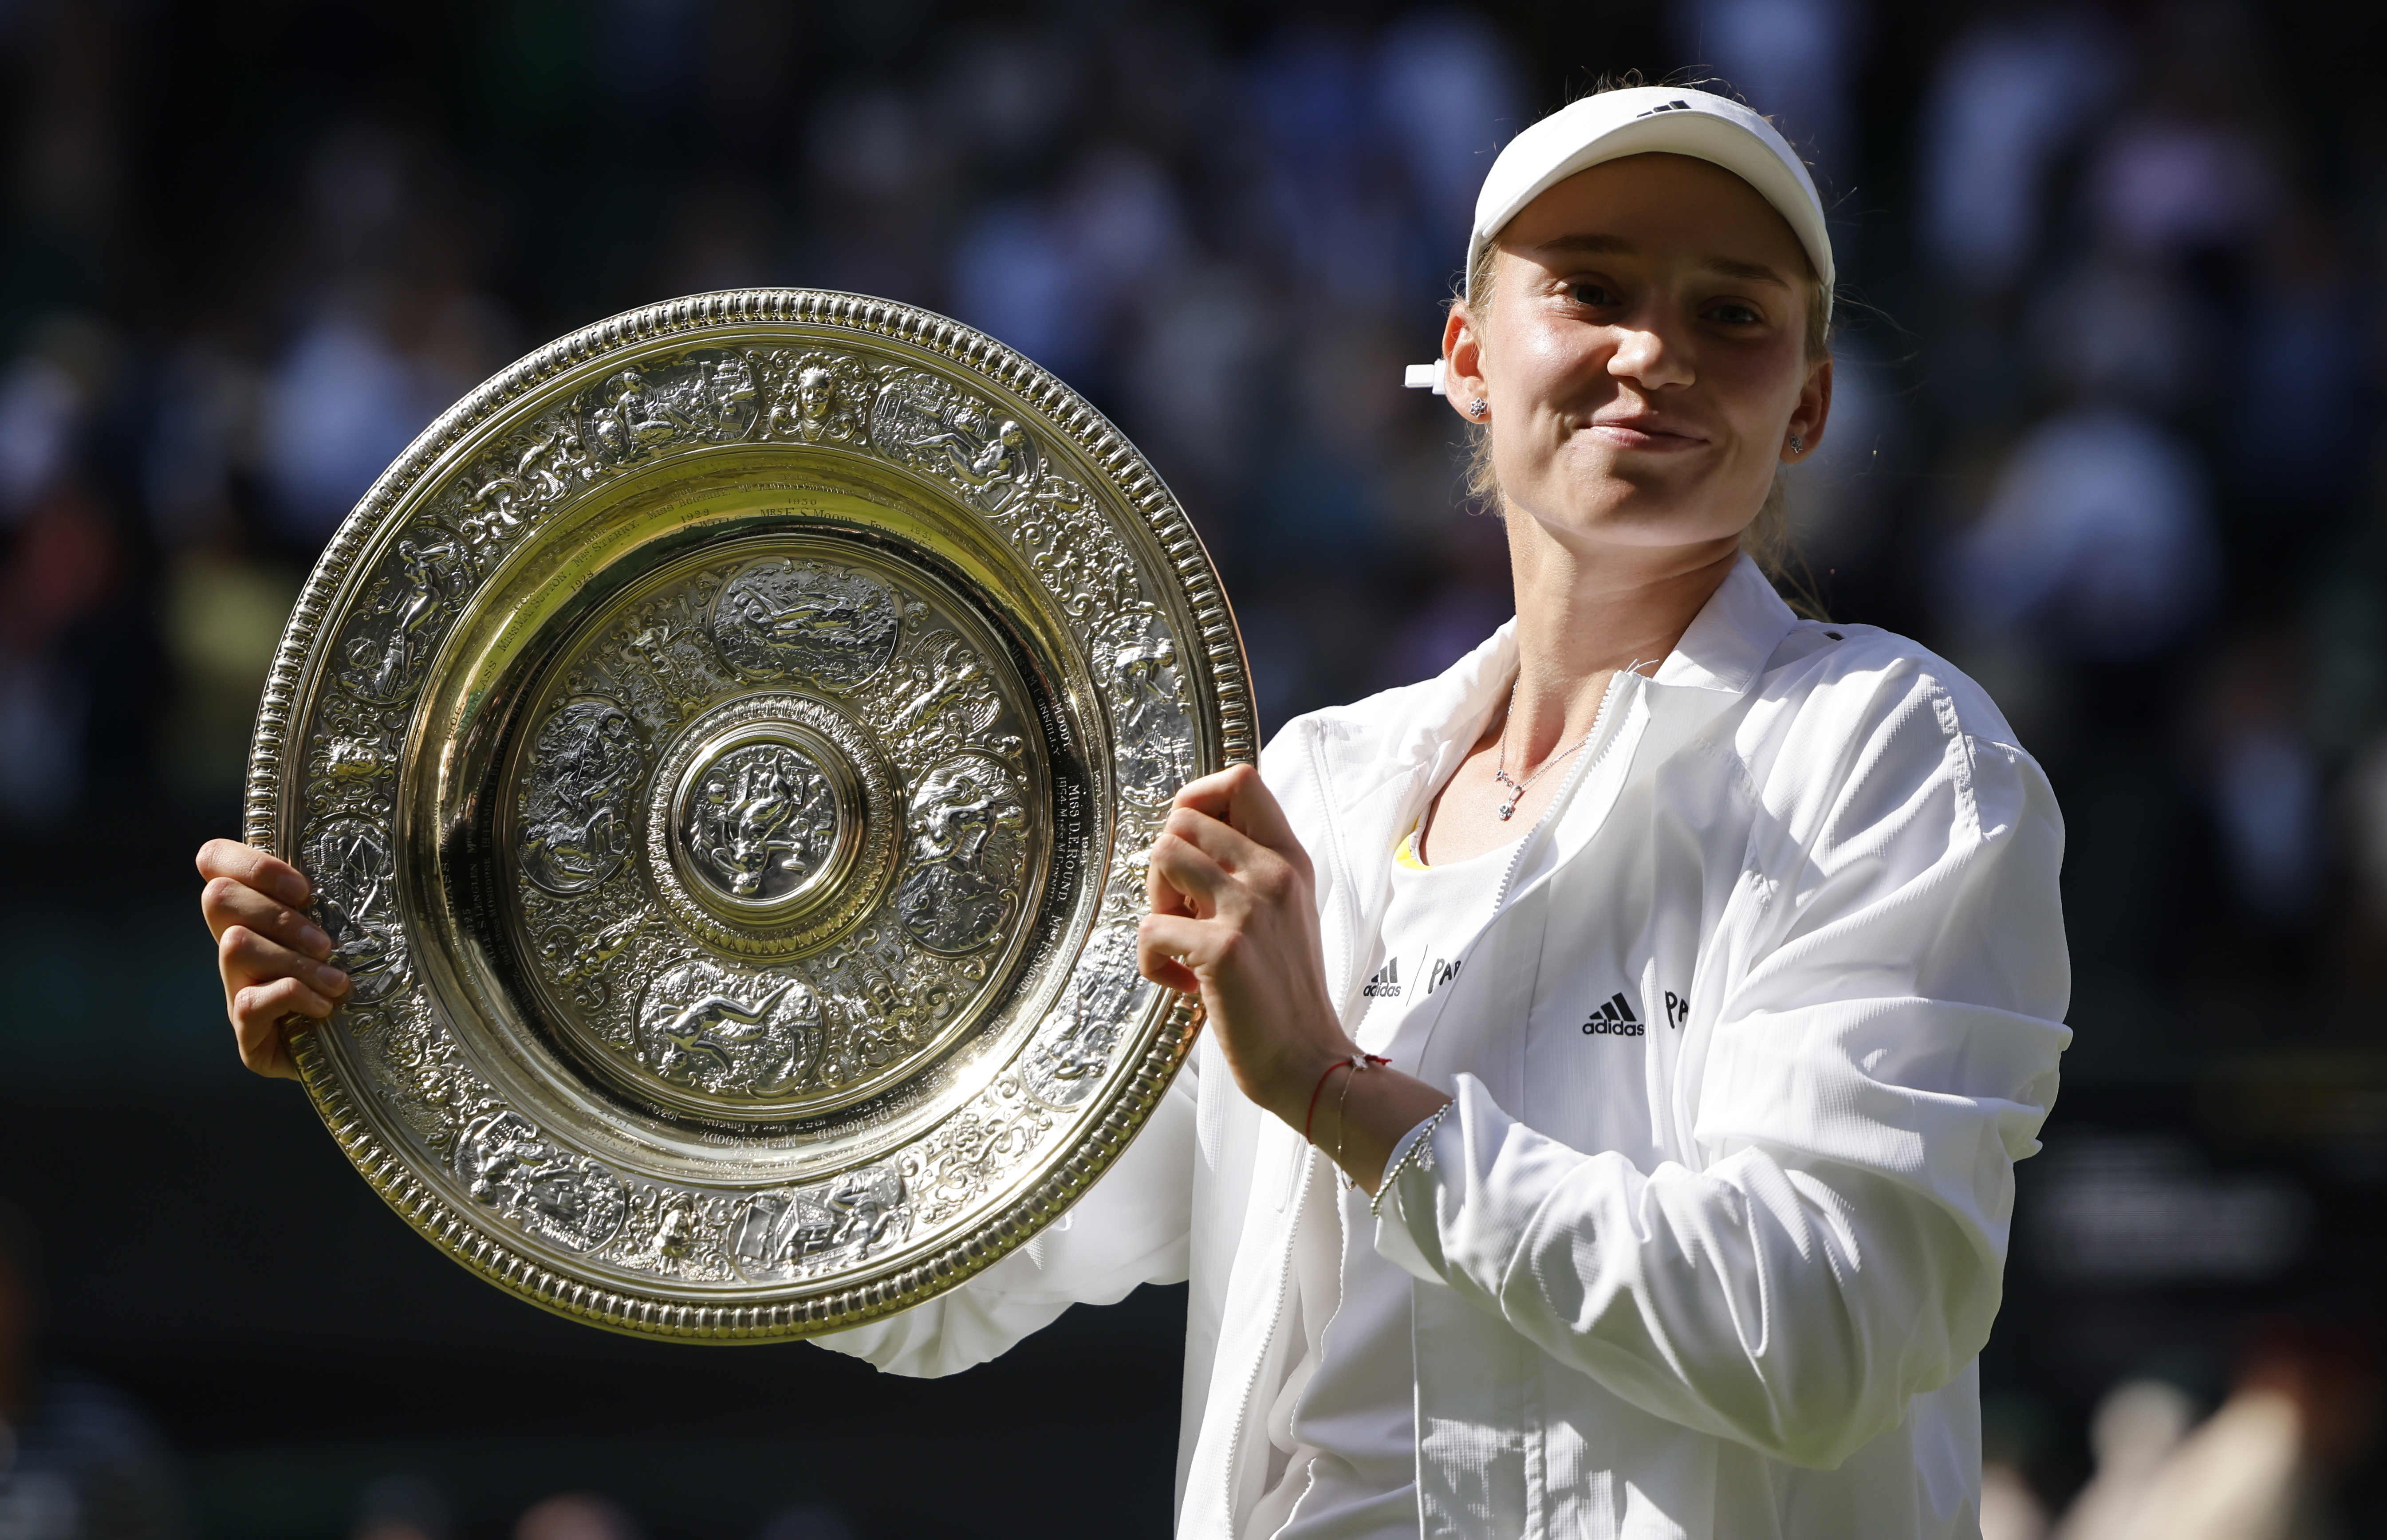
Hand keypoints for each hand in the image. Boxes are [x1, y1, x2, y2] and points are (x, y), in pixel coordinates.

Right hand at [196, 838, 346, 1079]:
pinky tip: (324, 1007)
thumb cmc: (356, 976)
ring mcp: (234, 986)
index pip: (214, 859)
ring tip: (338, 983)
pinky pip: (251, 999)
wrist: (359, 1049)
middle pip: (217, 897)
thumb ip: (332, 897)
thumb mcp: (347, 928)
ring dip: (296, 962)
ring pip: (235, 946)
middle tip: (326, 944)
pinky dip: (295, 997)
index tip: (304, 890)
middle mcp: (235, 944)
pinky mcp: (244, 1030)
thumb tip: (359, 855)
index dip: (251, 864)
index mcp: (256, 911)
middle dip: (278, 916)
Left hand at [1137, 765, 1351, 1120]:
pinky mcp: (1222, 949)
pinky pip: (1149, 930)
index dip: (1197, 798)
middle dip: (1165, 867)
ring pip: (1162, 856)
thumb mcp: (1285, 911)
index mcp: (1290, 860)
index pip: (1242, 780)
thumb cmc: (1285, 992)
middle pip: (1183, 819)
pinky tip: (1182, 985)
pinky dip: (1151, 963)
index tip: (1189, 847)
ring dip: (1156, 904)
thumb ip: (1249, 868)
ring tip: (1182, 944)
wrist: (1308, 1061)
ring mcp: (1249, 909)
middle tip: (1182, 915)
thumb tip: (1187, 836)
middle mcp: (1273, 873)